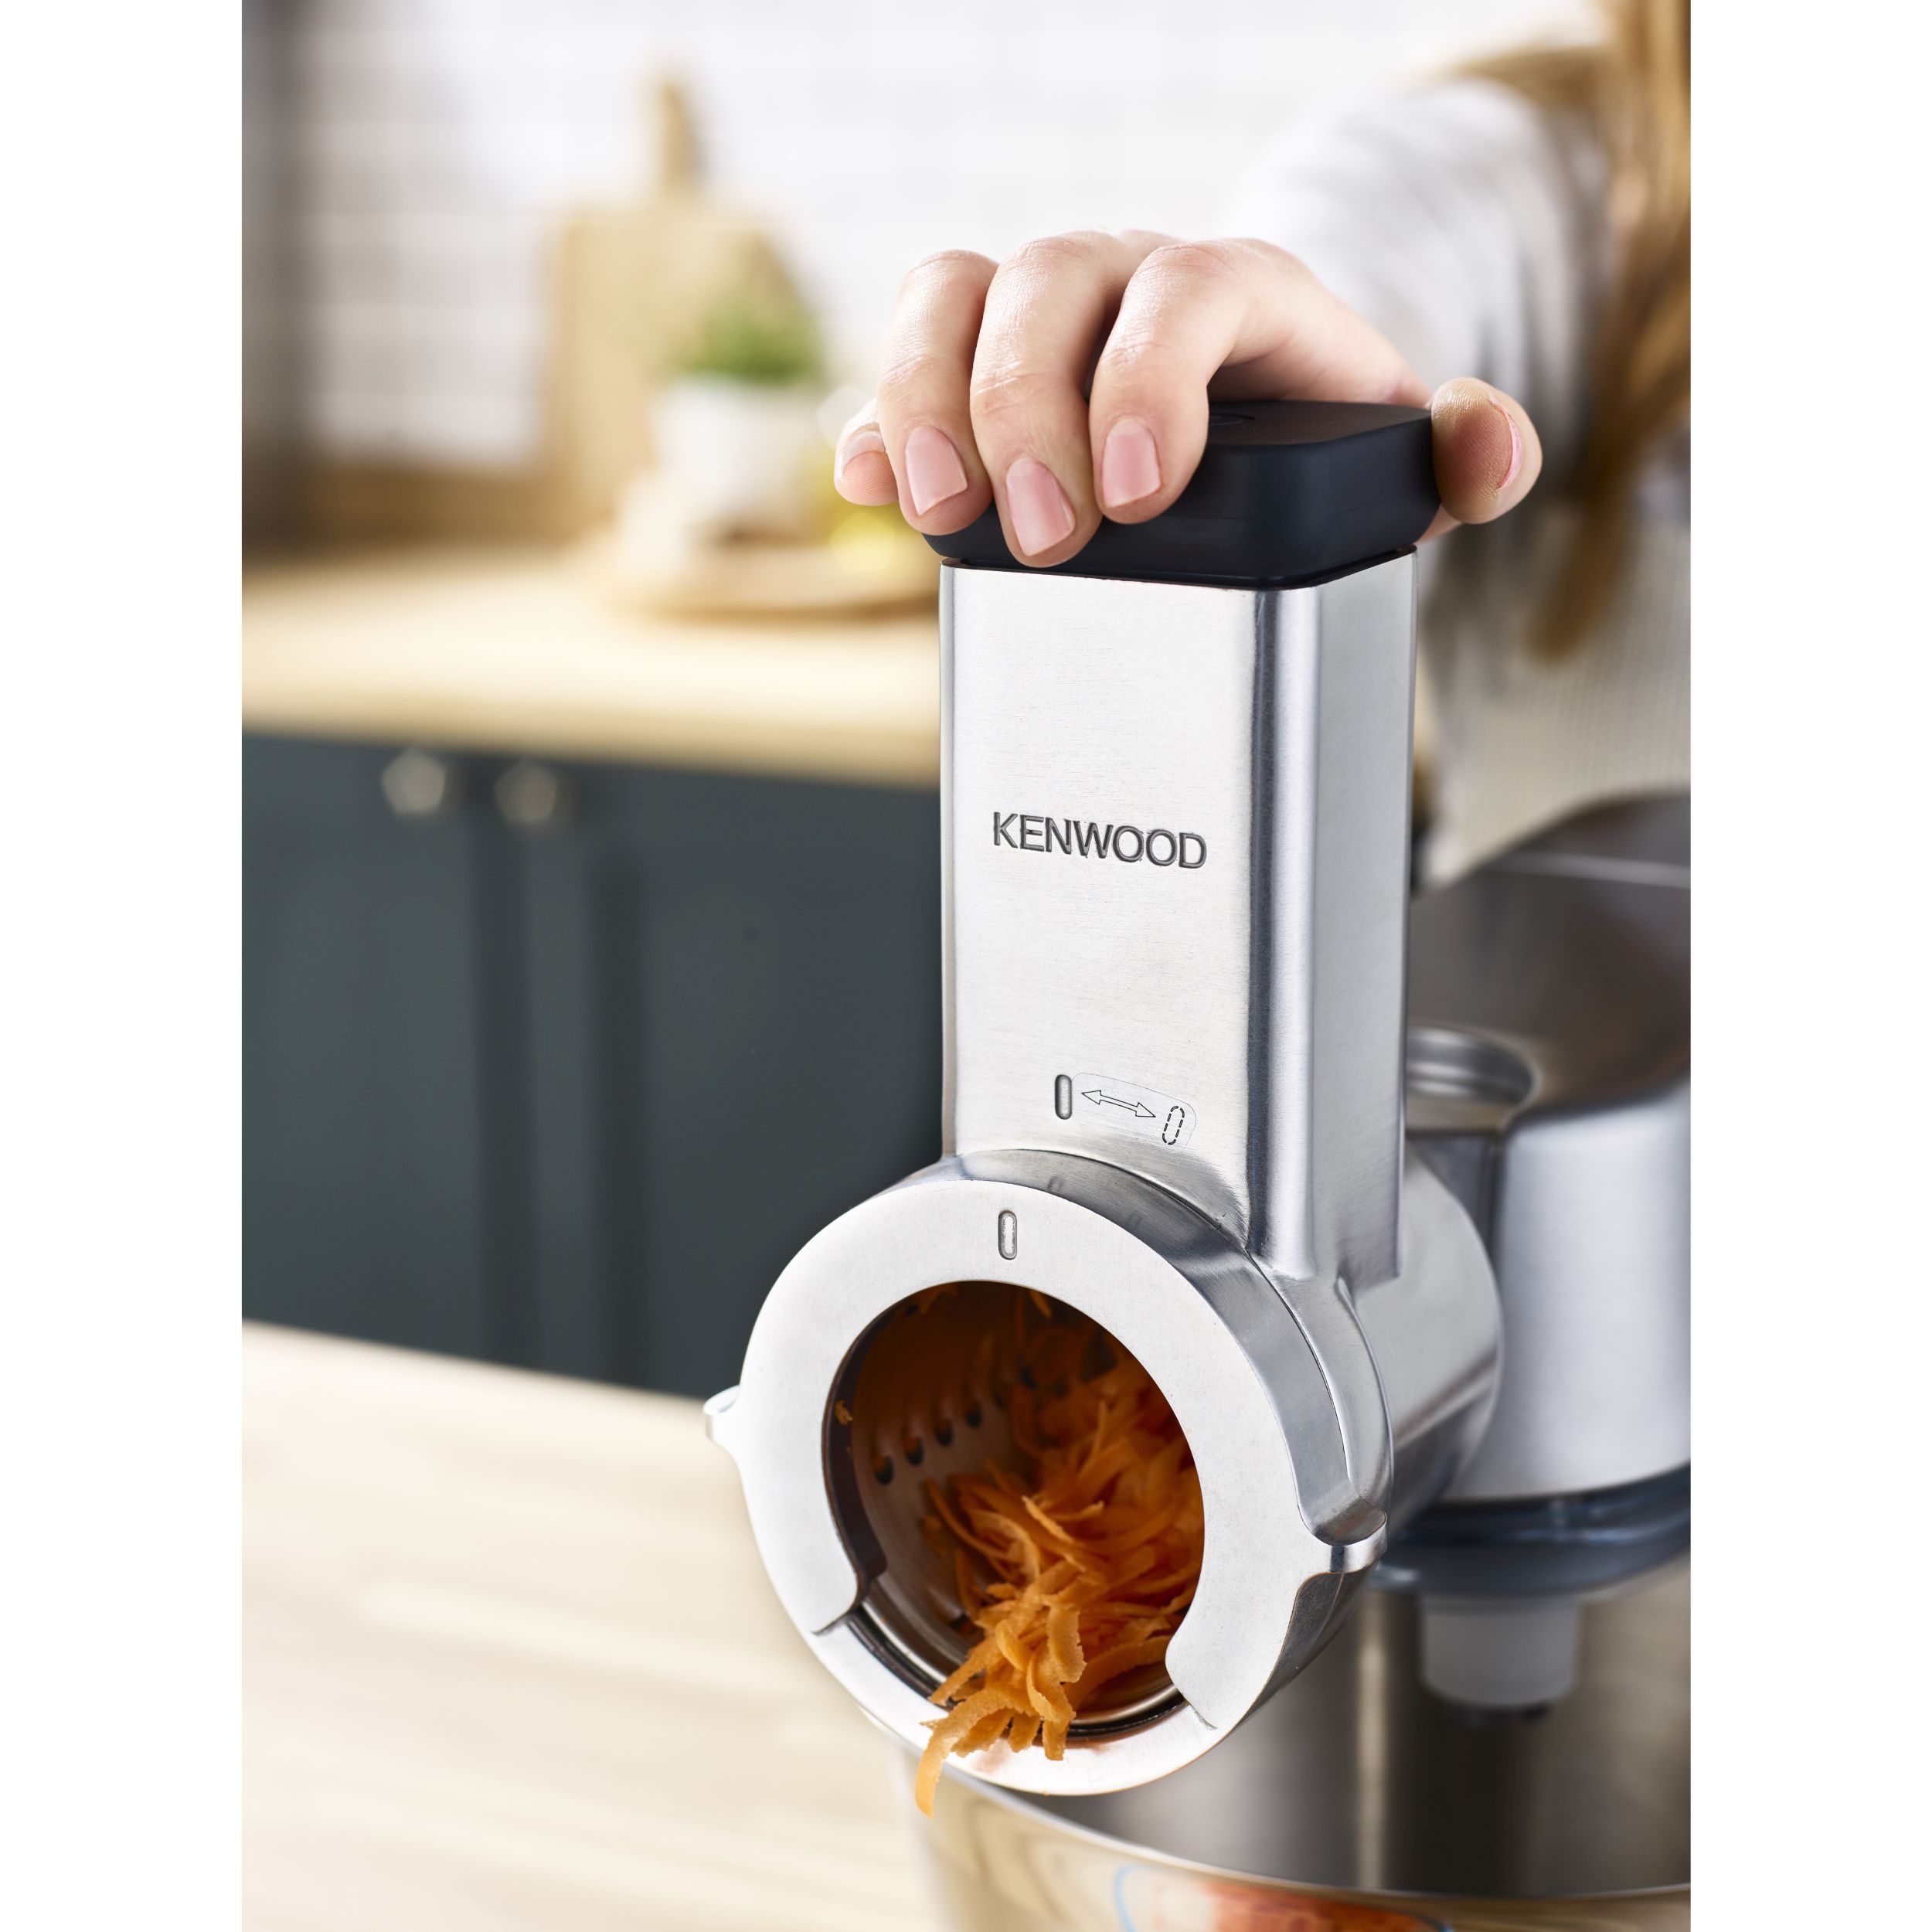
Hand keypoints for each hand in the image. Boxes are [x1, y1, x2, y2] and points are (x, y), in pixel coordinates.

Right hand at [833, 232, 1540, 565]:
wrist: (1243, 424)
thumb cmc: (1310, 442)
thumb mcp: (1394, 458)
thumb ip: (1458, 455)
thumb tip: (1487, 451)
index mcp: (1237, 290)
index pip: (1188, 291)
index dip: (1150, 380)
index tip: (1139, 494)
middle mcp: (1127, 279)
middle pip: (1048, 283)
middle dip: (1029, 414)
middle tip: (1048, 539)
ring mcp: (1039, 318)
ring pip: (952, 293)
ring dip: (928, 399)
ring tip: (942, 514)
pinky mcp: (968, 369)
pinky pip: (902, 352)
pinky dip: (876, 417)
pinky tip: (874, 486)